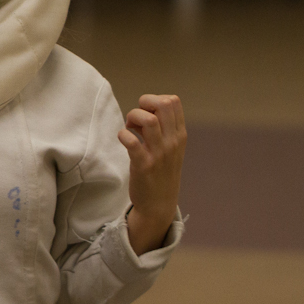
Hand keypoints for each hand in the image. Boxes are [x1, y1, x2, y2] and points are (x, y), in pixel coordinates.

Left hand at [118, 94, 185, 253]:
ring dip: (132, 118)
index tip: (145, 113)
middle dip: (144, 103)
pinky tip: (123, 140)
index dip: (154, 99)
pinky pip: (132, 142)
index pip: (173, 101)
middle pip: (163, 104)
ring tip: (129, 129)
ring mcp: (160, 153)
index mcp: (180, 135)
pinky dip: (123, 135)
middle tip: (136, 119)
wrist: (159, 204)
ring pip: (149, 119)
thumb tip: (145, 107)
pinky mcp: (144, 165)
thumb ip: (164, 128)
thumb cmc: (160, 171)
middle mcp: (172, 142)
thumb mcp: (171, 148)